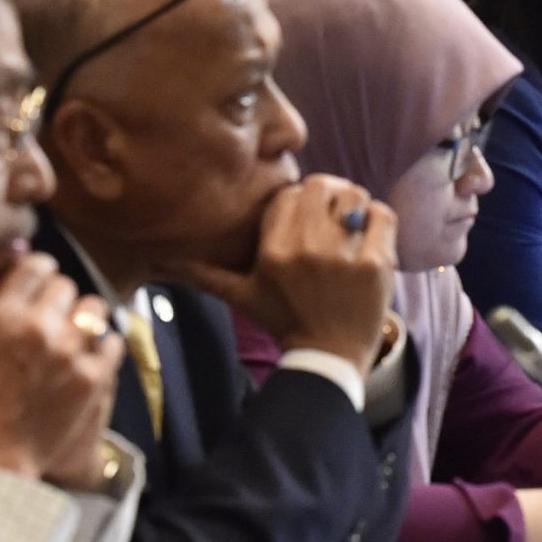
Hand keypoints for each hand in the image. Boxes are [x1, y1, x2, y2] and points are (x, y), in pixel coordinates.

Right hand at [0, 253, 122, 484]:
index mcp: (1, 317)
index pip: (36, 266)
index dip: (39, 272)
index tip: (39, 282)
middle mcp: (39, 328)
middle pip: (66, 286)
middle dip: (59, 298)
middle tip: (52, 316)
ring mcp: (71, 352)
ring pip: (93, 308)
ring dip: (83, 319)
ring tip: (73, 335)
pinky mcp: (94, 377)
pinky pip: (112, 342)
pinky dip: (102, 347)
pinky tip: (88, 357)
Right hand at [166, 176, 397, 369]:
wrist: (328, 355)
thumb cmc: (283, 321)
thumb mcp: (240, 297)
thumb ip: (203, 274)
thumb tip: (157, 260)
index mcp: (273, 251)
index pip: (289, 194)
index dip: (299, 198)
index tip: (305, 216)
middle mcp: (306, 249)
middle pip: (322, 185)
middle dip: (328, 193)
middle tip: (332, 212)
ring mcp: (344, 256)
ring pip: (355, 195)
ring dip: (355, 204)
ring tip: (352, 222)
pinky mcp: (375, 264)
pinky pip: (383, 215)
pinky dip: (379, 218)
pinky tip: (371, 234)